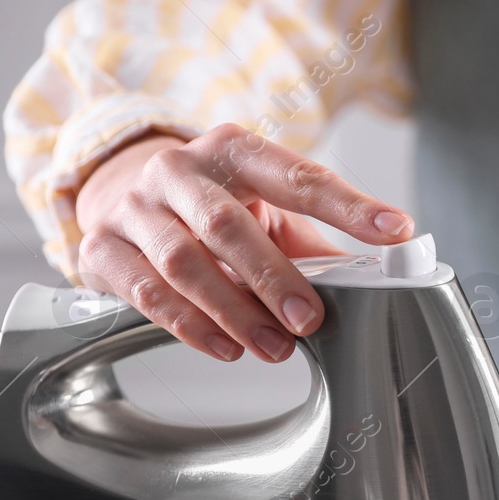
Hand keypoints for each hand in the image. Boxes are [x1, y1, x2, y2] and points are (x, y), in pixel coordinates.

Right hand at [74, 123, 413, 362]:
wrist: (118, 190)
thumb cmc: (210, 204)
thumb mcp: (264, 210)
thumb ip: (314, 245)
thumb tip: (375, 282)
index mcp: (233, 151)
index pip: (298, 177)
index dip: (350, 205)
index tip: (395, 231)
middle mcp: (178, 170)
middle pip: (226, 224)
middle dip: (273, 277)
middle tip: (309, 320)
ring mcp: (135, 207)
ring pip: (183, 262)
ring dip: (233, 312)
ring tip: (274, 347)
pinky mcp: (102, 248)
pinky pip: (147, 293)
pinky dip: (189, 325)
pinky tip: (225, 346)